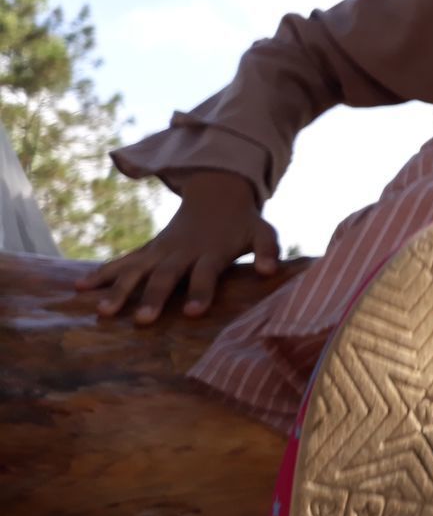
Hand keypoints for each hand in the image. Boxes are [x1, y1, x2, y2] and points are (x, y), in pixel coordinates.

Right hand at [75, 172, 278, 323]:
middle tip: (143, 321)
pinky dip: (102, 274)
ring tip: (103, 312)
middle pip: (166, 276)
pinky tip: (80, 289)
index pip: (205, 274)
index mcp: (211, 251)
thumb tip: (270, 270)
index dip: (200, 292)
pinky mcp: (149, 250)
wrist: (217, 194)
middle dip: (153, 297)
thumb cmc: (243, 223)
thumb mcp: (263, 232)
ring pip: (137, 270)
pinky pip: (123, 262)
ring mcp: (162, 251)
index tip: (192, 312)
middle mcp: (182, 252)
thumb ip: (268, 250)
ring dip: (119, 289)